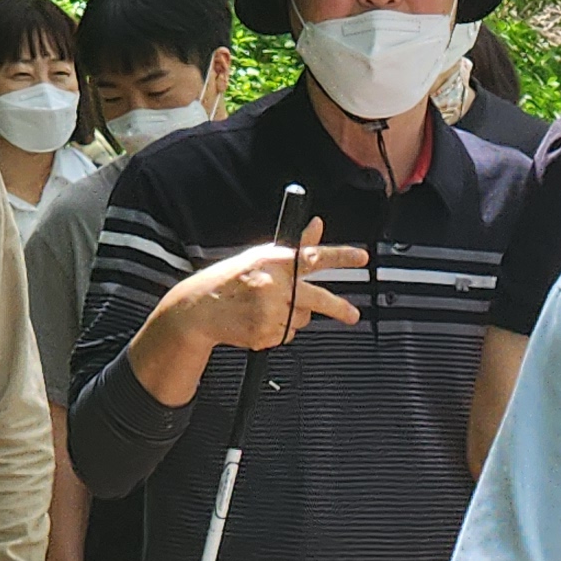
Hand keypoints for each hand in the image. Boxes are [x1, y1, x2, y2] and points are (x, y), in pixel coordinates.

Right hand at [147, 221, 367, 375]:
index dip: (341, 256)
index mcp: (274, 261)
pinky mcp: (264, 333)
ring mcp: (269, 311)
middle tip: (352, 315)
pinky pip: (286, 335)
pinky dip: (277, 331)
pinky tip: (257, 321)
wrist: (198, 309)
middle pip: (317, 299)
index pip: (314, 256)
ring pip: (302, 319)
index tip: (362, 258)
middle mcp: (273, 285)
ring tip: (266, 309)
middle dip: (339, 309)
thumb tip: (318, 224)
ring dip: (293, 317)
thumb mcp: (262, 256)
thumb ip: (296, 245)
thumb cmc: (231, 280)